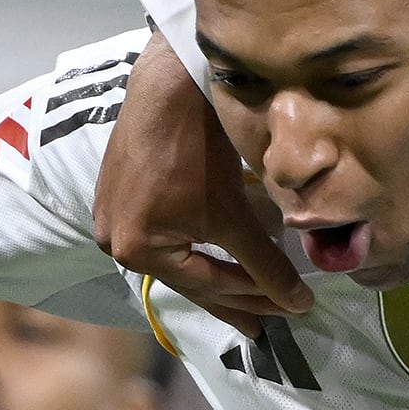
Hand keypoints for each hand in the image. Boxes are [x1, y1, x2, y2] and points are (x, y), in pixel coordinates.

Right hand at [91, 35, 309, 326]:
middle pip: (187, 279)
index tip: (292, 309)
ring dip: (212, 274)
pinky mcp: (116, 195)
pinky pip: (162, 234)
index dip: (255, 297)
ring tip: (246, 300)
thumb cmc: (200, 148)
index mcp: (138, 249)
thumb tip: (297, 305)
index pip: (207, 284)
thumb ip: (264, 264)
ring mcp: (111, 217)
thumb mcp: (234, 215)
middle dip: (233, 298)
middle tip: (266, 324)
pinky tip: (212, 258)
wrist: (170, 84)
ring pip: (175, 258)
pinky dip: (192, 246)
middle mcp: (115, 241)